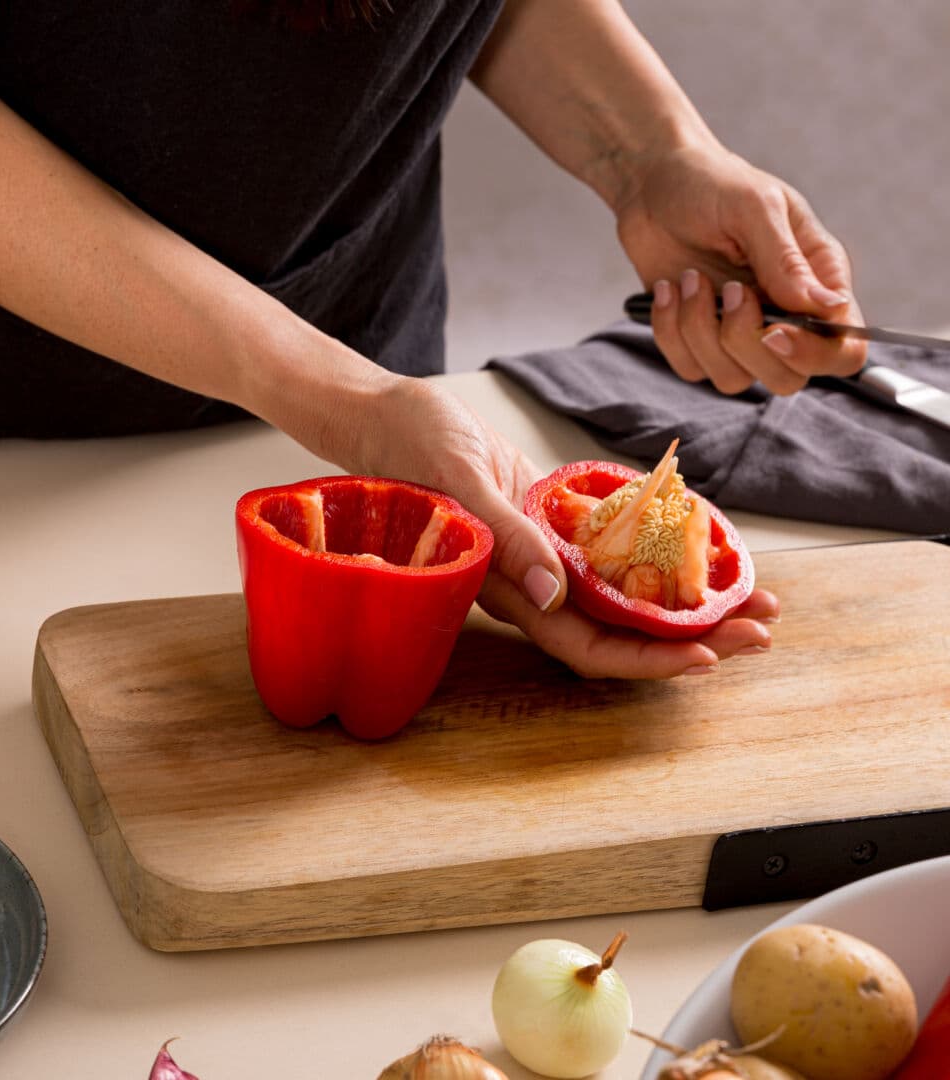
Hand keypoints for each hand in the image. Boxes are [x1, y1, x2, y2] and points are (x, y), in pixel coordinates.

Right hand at [359, 377, 776, 677]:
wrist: (389, 416)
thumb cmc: (408, 445)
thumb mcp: (458, 481)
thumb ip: (506, 537)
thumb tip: (557, 593)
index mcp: (508, 589)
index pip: (587, 644)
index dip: (647, 659)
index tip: (707, 654)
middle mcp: (535, 582)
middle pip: (622, 630)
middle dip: (694, 635)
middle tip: (761, 628)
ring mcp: (548, 553)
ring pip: (627, 593)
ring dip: (690, 597)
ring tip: (753, 594)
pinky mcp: (555, 520)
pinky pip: (617, 548)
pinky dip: (661, 550)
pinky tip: (703, 545)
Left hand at [616, 142, 867, 393]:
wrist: (655, 185)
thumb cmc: (713, 185)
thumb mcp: (754, 207)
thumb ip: (785, 260)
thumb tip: (827, 306)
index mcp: (817, 280)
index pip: (843, 347)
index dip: (815, 354)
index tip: (774, 331)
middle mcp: (784, 315)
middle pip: (787, 379)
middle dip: (746, 344)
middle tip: (727, 291)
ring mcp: (739, 334)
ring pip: (733, 379)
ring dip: (700, 332)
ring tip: (690, 278)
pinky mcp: (697, 341)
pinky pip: (690, 368)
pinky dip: (671, 332)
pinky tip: (669, 289)